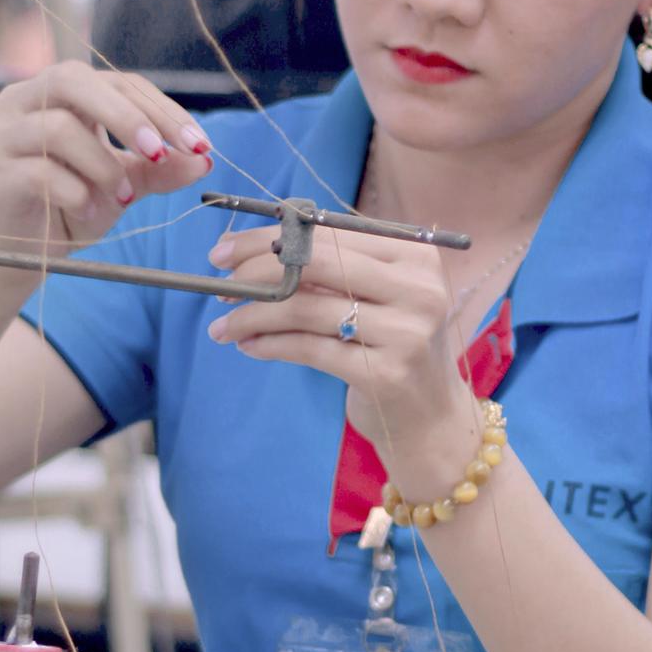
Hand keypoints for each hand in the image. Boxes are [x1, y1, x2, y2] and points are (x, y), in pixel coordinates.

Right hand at [0, 64, 213, 250]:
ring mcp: (4, 133)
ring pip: (57, 127)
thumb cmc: (75, 204)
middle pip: (75, 81)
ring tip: (124, 198)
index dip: (161, 110)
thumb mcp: (126, 183)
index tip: (199, 145)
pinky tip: (91, 211)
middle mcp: (27, 99)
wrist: (28, 250)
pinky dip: (76, 194)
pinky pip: (40, 172)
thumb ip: (160, 168)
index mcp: (65, 91)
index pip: (119, 83)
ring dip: (102, 165)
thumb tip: (204, 160)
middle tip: (158, 152)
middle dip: (125, 116)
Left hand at [206, 224, 475, 457]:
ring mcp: (405, 332)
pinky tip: (248, 346)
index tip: (225, 250)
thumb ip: (329, 269)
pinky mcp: (385, 374)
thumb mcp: (378, 297)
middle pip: (316, 263)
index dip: (271, 237)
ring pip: (306, 309)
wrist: (432, 419)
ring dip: (253, 315)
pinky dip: (270, 345)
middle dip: (256, 270)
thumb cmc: (395, 347)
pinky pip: (309, 349)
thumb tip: (245, 247)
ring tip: (223, 326)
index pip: (329, 232)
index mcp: (415, 255)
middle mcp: (418, 288)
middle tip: (219, 285)